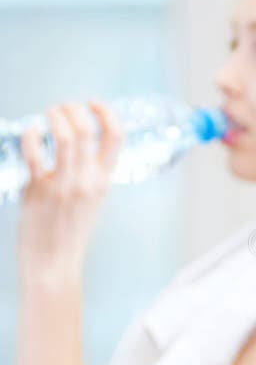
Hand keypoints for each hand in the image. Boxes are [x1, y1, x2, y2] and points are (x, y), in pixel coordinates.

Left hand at [17, 102, 122, 282]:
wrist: (54, 261)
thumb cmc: (70, 231)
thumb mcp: (92, 200)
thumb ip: (90, 174)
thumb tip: (78, 145)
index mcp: (104, 181)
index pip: (116, 137)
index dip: (106, 112)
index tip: (93, 103)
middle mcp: (87, 180)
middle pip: (87, 130)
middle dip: (73, 109)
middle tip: (62, 108)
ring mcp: (64, 184)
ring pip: (64, 137)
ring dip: (54, 117)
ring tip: (48, 115)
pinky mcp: (38, 190)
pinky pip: (34, 153)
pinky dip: (31, 135)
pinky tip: (30, 132)